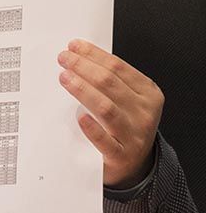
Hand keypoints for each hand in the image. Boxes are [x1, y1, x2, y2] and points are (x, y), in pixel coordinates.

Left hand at [58, 39, 162, 187]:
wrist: (134, 165)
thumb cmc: (124, 128)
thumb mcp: (128, 102)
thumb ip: (111, 84)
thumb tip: (80, 58)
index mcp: (148, 94)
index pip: (119, 68)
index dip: (95, 55)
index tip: (74, 47)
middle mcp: (144, 112)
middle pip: (111, 84)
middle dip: (84, 67)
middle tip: (64, 59)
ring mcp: (134, 134)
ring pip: (106, 108)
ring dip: (83, 90)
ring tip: (64, 78)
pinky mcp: (120, 156)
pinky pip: (105, 141)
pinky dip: (92, 128)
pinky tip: (79, 117)